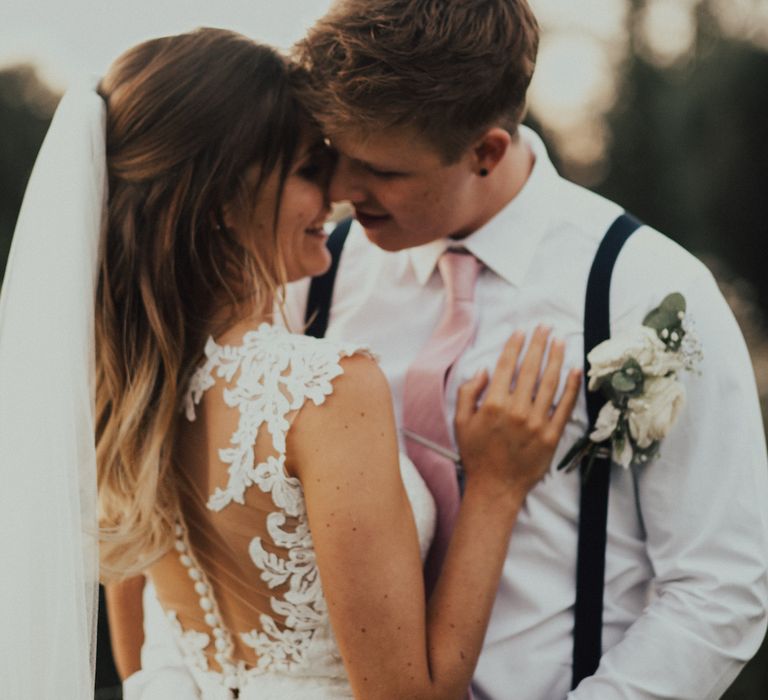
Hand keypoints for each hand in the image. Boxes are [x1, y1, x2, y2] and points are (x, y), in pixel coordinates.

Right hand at [455, 326, 580, 500]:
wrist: (496, 487)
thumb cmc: (476, 454)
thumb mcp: (461, 422)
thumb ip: (468, 393)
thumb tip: (483, 370)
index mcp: (493, 404)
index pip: (506, 366)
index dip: (514, 346)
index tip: (521, 331)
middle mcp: (516, 410)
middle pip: (530, 369)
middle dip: (538, 344)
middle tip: (545, 327)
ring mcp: (536, 422)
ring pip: (549, 383)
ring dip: (555, 358)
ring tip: (559, 341)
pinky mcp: (552, 435)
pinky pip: (564, 406)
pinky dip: (571, 387)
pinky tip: (574, 370)